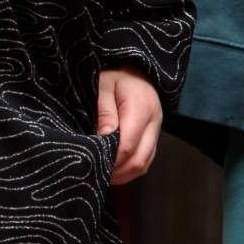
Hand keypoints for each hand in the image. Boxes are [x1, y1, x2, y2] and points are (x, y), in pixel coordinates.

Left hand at [95, 68, 162, 185]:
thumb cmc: (114, 76)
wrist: (135, 68)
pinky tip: (111, 169)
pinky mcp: (153, 136)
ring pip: (143, 164)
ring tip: (99, 174)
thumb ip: (104, 110)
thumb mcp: (103, 85)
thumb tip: (104, 138)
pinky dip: (128, 170)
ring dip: (122, 174)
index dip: (108, 159)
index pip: (127, 145)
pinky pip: (144, 161)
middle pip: (138, 160)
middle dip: (114, 172)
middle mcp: (154, 122)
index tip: (87, 164)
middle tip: (91, 174)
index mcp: (142, 108)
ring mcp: (156, 130)